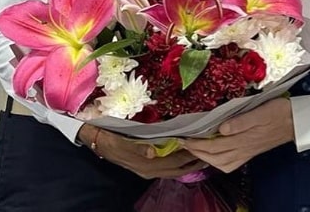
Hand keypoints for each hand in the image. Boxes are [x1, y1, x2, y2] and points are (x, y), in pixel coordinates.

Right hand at [78, 124, 205, 178]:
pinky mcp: (146, 164)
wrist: (97, 141)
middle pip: (178, 168)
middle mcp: (150, 170)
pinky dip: (178, 160)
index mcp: (147, 165)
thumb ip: (137, 147)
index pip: (176, 162)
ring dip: (188, 162)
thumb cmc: (111, 139)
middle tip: (212, 152)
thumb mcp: (123, 143)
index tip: (206, 148)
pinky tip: (183, 154)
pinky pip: (167, 165)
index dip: (191, 156)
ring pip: (174, 168)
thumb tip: (152, 151)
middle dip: (195, 162)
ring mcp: (148, 169)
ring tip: (202, 153)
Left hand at [181, 98, 294, 172]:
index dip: (196, 143)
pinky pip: (230, 163)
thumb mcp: (260, 111)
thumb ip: (240, 121)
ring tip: (194, 148)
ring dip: (205, 158)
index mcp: (242, 139)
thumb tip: (222, 128)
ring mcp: (246, 152)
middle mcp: (242, 149)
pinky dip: (218, 162)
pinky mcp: (250, 152)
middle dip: (196, 151)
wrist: (296, 121)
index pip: (213, 145)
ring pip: (220, 163)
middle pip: (213, 156)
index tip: (182, 137)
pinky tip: (214, 156)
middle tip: (183, 142)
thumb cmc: (278, 112)